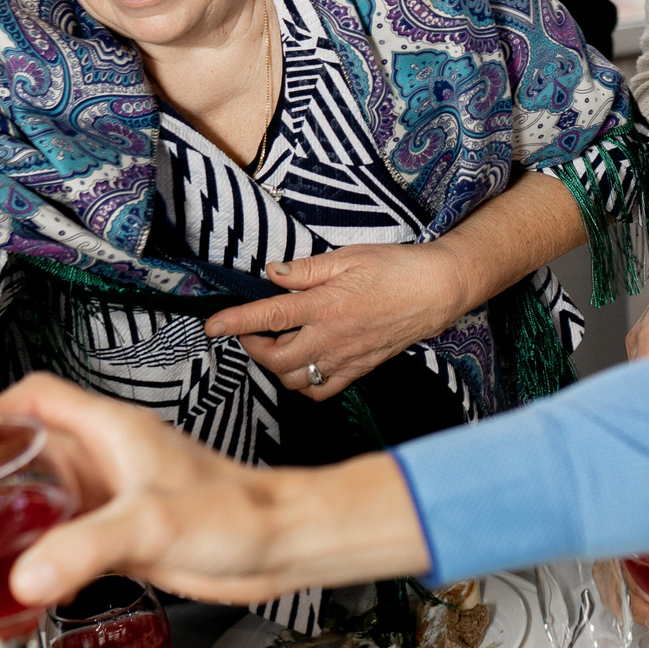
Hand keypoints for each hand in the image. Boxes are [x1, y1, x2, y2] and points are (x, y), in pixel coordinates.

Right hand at [0, 374, 431, 609]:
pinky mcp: (125, 534)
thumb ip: (87, 548)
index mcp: (110, 432)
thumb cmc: (238, 513)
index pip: (36, 396)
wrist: (282, 545)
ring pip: (43, 495)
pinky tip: (22, 588)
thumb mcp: (151, 526)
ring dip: (8, 518)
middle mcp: (107, 458)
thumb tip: (25, 576)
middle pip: (28, 448)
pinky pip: (66, 536)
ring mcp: (115, 496)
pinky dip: (38, 555)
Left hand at [205, 242, 475, 399]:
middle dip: (252, 346)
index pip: (269, 317)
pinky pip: (320, 391)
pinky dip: (302, 383)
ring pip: (294, 379)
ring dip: (275, 365)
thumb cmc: (395, 267)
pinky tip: (302, 363)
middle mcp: (332, 336)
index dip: (235, 322)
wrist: (437, 290)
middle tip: (250, 329)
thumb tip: (273, 274)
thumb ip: (306, 269)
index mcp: (326, 304)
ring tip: (275, 344)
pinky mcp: (359, 369)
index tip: (212, 326)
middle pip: (275, 357)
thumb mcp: (348, 256)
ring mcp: (345, 358)